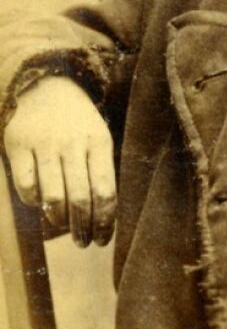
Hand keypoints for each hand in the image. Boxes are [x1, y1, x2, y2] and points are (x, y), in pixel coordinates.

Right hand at [3, 75, 115, 245]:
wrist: (44, 85)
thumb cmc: (77, 123)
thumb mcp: (97, 139)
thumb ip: (99, 172)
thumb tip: (102, 218)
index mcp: (98, 142)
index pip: (106, 192)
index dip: (105, 222)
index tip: (103, 240)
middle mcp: (73, 143)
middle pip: (80, 199)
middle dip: (83, 229)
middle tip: (84, 243)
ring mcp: (44, 143)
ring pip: (53, 196)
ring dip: (59, 220)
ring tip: (62, 225)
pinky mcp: (18, 144)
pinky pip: (26, 185)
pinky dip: (33, 201)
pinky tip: (39, 203)